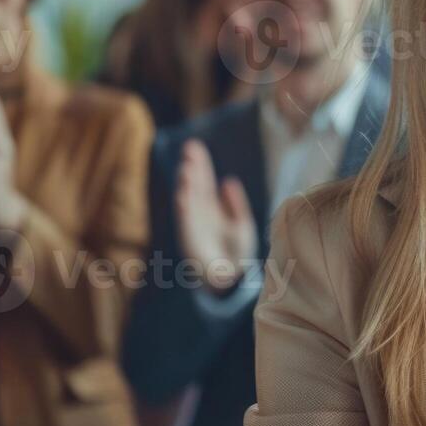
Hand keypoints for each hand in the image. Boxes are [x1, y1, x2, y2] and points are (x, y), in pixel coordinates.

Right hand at [175, 139, 257, 292]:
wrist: (231, 278)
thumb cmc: (237, 251)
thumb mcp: (241, 223)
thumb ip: (235, 203)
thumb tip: (228, 181)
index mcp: (211, 207)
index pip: (204, 181)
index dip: (200, 164)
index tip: (195, 146)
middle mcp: (200, 213)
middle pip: (195, 185)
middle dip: (192, 167)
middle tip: (190, 148)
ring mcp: (193, 224)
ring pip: (188, 199)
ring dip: (187, 183)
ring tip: (188, 166)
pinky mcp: (190, 238)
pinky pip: (186, 220)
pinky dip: (184, 206)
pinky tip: (183, 193)